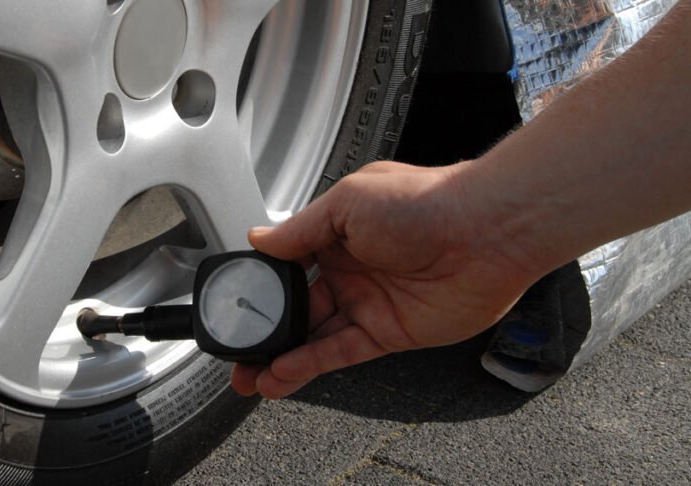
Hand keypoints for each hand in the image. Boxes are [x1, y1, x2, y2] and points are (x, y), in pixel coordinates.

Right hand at [232, 161, 541, 398]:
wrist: (486, 232)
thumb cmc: (426, 203)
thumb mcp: (347, 202)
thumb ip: (300, 230)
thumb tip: (259, 238)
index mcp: (337, 232)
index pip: (287, 264)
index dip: (261, 287)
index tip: (234, 304)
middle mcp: (350, 269)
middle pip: (296, 307)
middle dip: (264, 331)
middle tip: (237, 351)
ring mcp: (368, 302)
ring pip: (313, 335)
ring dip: (281, 357)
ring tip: (250, 377)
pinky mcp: (388, 332)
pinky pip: (340, 352)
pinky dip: (309, 365)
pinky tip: (282, 375)